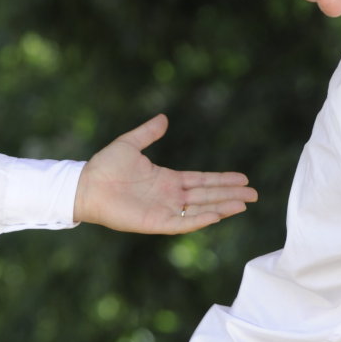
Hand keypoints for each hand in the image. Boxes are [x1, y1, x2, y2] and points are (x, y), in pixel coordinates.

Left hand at [73, 114, 254, 233]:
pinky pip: (182, 222)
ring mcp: (164, 210)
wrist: (86, 186)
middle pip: (207, 195)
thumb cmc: (104, 167)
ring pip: (200, 209)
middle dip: (231, 194)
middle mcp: (169, 196)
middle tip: (255, 194)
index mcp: (167, 179)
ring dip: (222, 207)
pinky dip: (200, 219)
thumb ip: (148, 132)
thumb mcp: (129, 144)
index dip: (222, 179)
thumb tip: (164, 118)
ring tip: (244, 203)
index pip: (201, 180)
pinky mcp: (155, 223)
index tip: (243, 178)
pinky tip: (218, 215)